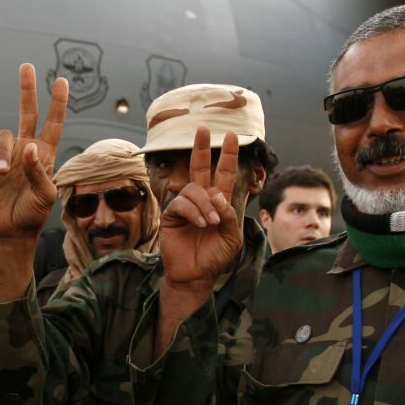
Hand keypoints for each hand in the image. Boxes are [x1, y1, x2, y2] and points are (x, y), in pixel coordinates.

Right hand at [0, 64, 68, 241]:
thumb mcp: (44, 196)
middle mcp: (27, 152)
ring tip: (5, 177)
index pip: (52, 124)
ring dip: (2, 156)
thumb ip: (38, 171)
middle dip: (27, 90)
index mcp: (45, 155)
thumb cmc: (34, 215)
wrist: (14, 233)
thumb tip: (29, 146)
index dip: (57, 103)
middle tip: (27, 67)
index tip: (61, 81)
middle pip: (26, 114)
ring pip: (2, 139)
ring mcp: (9, 159)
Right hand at [159, 127, 241, 287]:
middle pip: (200, 168)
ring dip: (205, 204)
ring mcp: (185, 207)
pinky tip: (200, 224)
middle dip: (202, 148)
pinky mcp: (171, 216)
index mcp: (219, 203)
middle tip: (203, 129)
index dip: (228, 156)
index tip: (233, 136)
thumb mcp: (232, 237)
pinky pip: (181, 204)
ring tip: (211, 223)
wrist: (197, 274)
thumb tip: (217, 195)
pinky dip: (194, 213)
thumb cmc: (216, 257)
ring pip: (193, 189)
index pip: (224, 174)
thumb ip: (229, 215)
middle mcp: (202, 200)